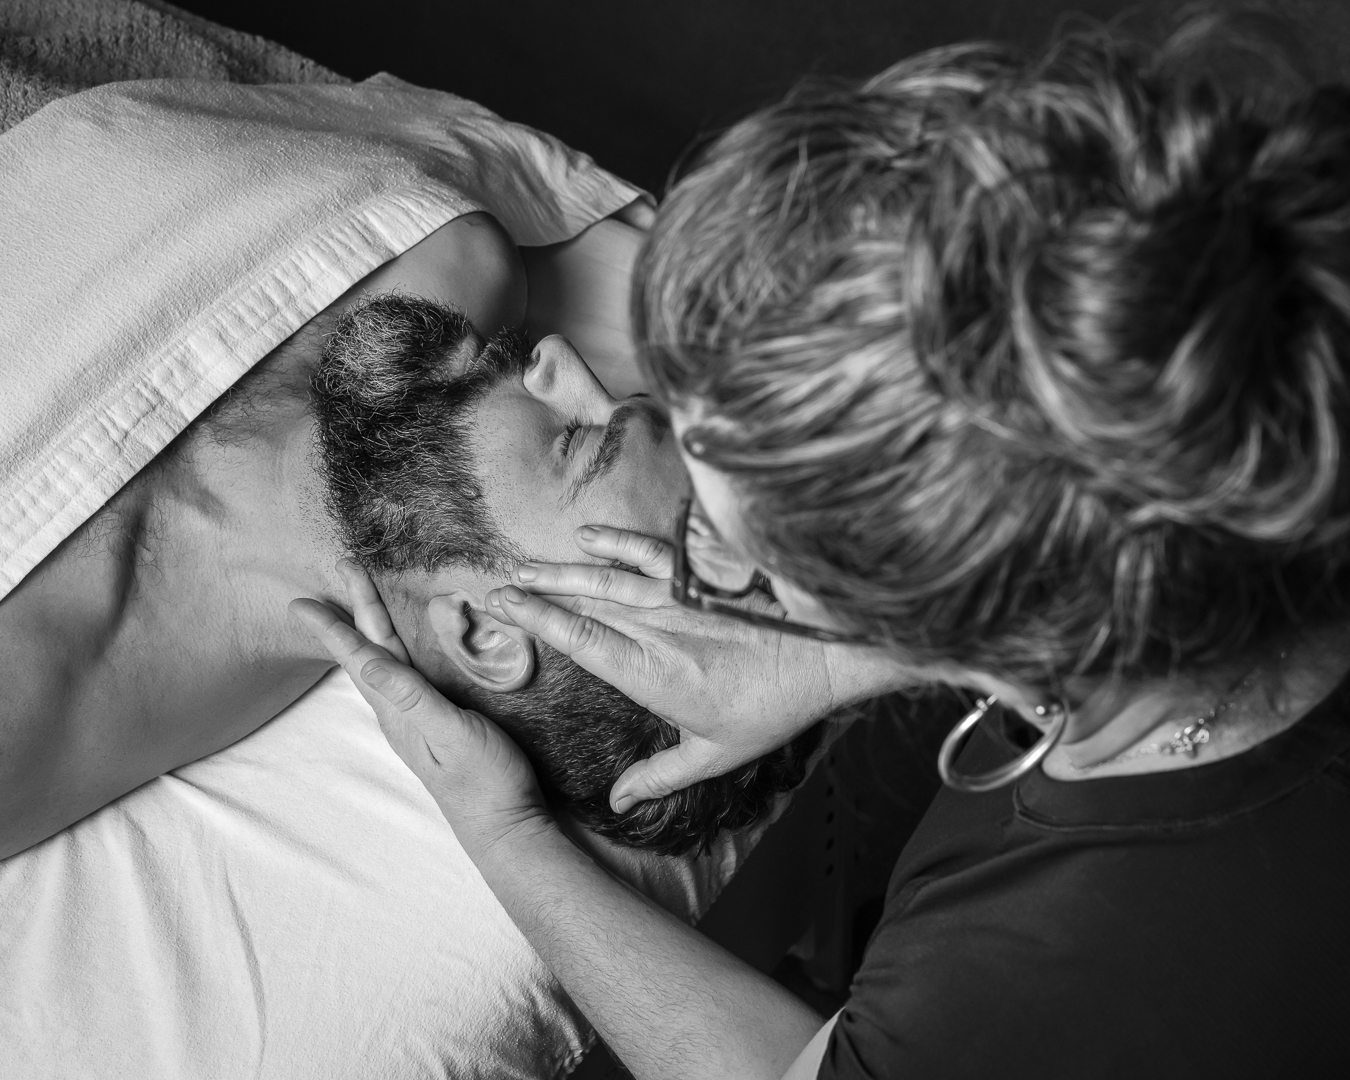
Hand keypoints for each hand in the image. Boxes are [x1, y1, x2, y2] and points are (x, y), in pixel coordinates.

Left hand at [291, 562, 548, 854]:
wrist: (507, 825)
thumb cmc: (483, 781)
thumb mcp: (451, 733)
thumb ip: (411, 697)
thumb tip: (367, 661)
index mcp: (399, 710)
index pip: (359, 658)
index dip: (332, 627)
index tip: (302, 602)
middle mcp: (402, 710)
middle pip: (372, 648)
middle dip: (358, 607)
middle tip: (345, 568)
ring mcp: (420, 716)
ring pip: (389, 658)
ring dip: (375, 624)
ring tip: (365, 595)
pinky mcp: (442, 719)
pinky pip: (411, 671)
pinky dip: (402, 646)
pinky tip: (407, 643)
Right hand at [485, 527, 908, 811]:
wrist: (824, 658)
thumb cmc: (771, 710)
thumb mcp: (715, 756)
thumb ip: (659, 777)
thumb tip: (617, 802)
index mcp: (656, 675)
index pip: (583, 640)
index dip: (540, 620)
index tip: (505, 606)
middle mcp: (660, 631)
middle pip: (586, 605)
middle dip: (536, 594)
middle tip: (494, 586)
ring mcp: (680, 600)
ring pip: (609, 579)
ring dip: (563, 572)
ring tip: (523, 567)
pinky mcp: (699, 580)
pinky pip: (651, 554)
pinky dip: (619, 543)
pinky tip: (587, 538)